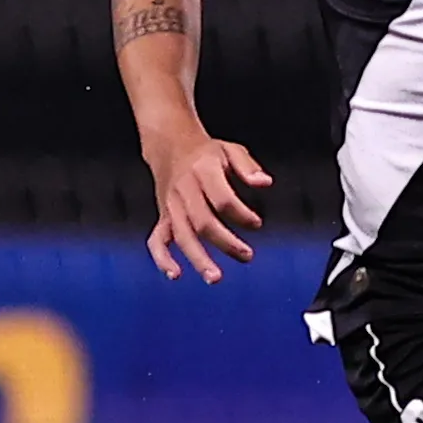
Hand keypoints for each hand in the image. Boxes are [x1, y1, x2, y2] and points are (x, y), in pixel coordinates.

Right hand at [143, 131, 269, 282]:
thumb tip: (265, 183)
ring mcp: (172, 205)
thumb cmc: (205, 152)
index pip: (222, 199)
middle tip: (247, 256)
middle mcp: (184, 190)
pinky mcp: (164, 216)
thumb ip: (248, 167)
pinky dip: (162, 258)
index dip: (242, 214)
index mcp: (202, 171)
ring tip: (215, 277)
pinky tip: (176, 275)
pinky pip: (157, 240)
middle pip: (203, 222)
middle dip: (225, 243)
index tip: (257, 223)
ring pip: (182, 235)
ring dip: (198, 258)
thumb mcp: (230, 150)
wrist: (169, 145)